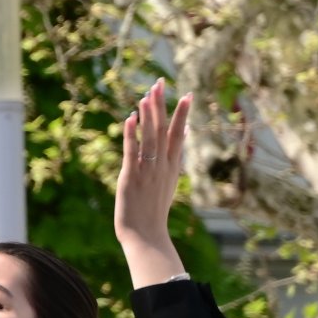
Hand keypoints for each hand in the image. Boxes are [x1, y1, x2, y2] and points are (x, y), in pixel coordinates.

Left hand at [115, 79, 191, 285]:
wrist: (146, 235)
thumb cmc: (152, 213)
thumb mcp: (165, 186)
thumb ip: (168, 165)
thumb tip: (174, 148)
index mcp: (171, 167)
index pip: (178, 134)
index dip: (182, 114)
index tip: (187, 94)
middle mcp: (162, 165)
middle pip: (164, 129)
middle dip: (163, 105)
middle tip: (161, 82)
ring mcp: (147, 170)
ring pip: (150, 136)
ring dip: (148, 114)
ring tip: (147, 93)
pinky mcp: (130, 176)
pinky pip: (132, 150)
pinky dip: (131, 134)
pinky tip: (130, 117)